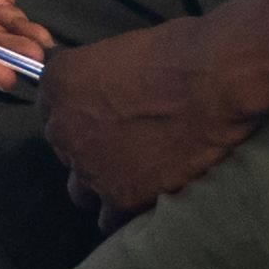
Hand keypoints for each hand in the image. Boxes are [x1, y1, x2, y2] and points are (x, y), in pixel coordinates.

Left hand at [41, 10, 268, 212]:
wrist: (218, 80)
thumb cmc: (182, 52)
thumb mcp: (123, 48)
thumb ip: (98, 77)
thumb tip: (102, 95)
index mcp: (59, 83)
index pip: (51, 111)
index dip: (81, 115)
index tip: (106, 116)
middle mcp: (62, 128)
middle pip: (66, 151)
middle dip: (92, 148)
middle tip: (129, 142)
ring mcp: (88, 166)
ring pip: (81, 190)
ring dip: (102, 184)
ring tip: (137, 174)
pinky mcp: (119, 197)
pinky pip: (109, 220)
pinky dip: (125, 211)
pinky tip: (148, 197)